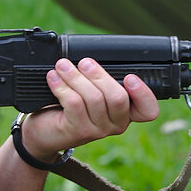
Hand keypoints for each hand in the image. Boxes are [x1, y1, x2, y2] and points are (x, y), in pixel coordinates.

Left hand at [18, 58, 159, 160]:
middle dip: (98, 75)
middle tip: (83, 62)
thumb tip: (92, 59)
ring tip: (62, 66)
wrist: (43, 131)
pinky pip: (75, 103)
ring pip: (94, 98)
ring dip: (75, 77)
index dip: (144, 94)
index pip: (148, 110)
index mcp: (125, 113)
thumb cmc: (68, 108)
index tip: (130, 77)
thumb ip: (99, 80)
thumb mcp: (89, 92)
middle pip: (118, 97)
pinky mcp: (79, 131)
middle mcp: (116, 124)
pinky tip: (53, 78)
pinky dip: (62, 86)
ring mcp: (98, 130)